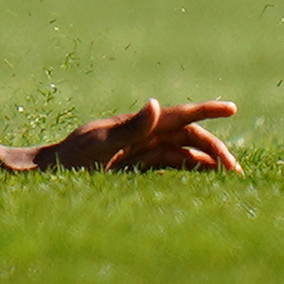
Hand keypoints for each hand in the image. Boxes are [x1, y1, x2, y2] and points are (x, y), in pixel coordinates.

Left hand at [21, 99, 241, 173]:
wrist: (49, 173)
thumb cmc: (71, 158)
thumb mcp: (100, 143)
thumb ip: (129, 127)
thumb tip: (153, 103)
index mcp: (136, 123)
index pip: (177, 115)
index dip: (206, 111)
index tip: (232, 108)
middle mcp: (142, 133)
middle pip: (187, 135)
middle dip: (213, 147)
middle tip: (235, 170)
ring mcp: (140, 149)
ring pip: (182, 150)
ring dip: (206, 161)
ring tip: (229, 178)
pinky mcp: (136, 165)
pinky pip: (170, 164)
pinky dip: (190, 169)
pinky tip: (205, 180)